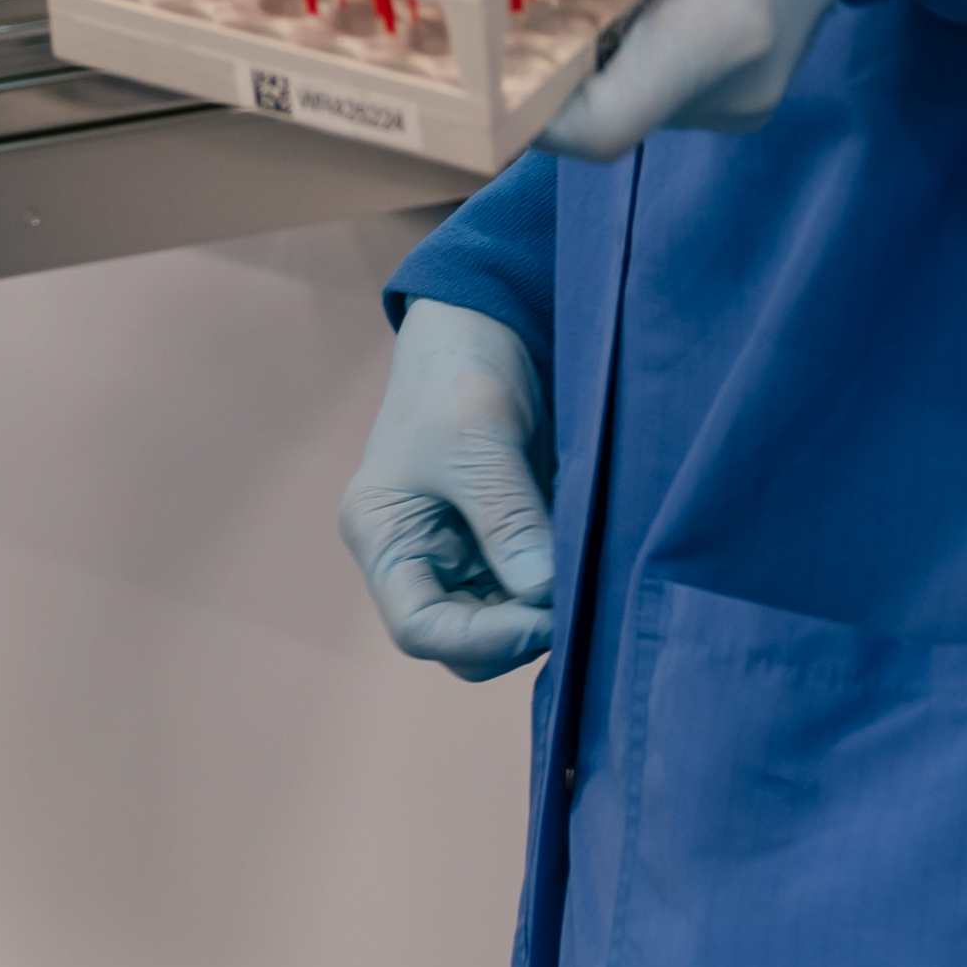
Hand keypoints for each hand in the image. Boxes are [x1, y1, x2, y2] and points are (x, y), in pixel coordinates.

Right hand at [342, 300, 557, 680]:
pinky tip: (582, 565)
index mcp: (383, 535)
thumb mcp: (478, 439)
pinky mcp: (499, 542)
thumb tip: (542, 595)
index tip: (543, 614)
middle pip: (461, 640)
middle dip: (516, 632)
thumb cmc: (457, 373)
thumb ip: (508, 519)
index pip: (418, 627)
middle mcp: (415, 556)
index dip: (482, 638)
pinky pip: (527, 591)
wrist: (485, 325)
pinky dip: (555, 589)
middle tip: (572, 601)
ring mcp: (458, 553)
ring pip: (500, 623)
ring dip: (542, 614)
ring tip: (582, 579)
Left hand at [511, 0, 873, 158]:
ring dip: (569, 36)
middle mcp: (727, 89)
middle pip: (597, 105)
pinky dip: (605, 28)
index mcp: (721, 40)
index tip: (462, 51)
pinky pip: (643, 68)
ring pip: (618, 87)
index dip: (519, 106)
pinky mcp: (727, 74)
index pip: (597, 127)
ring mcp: (731, 90)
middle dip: (532, 54)